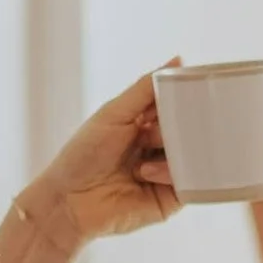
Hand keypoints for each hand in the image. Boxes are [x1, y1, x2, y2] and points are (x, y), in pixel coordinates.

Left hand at [20, 67, 180, 250]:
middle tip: (152, 136)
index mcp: (146, 126)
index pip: (177, 108)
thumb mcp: (114, 113)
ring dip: (172, 154)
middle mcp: (158, 149)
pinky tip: (150, 174)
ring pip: (192, 157)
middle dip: (177, 129)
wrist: (68, 201)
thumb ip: (145, 88)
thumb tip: (178, 60)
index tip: (195, 93)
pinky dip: (176, 176)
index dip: (183, 101)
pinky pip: (190, 184)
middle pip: (188, 132)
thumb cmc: (83, 155)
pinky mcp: (170, 200)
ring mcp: (167, 174)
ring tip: (141, 163)